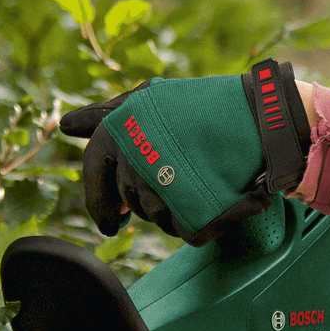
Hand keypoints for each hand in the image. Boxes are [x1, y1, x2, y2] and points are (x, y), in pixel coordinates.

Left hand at [58, 61, 310, 245]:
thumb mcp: (148, 98)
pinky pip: (186, 231)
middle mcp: (135, 158)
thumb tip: (66, 125)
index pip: (93, 171)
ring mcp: (163, 187)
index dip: (100, 200)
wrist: (263, 119)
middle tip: (175, 183)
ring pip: (157, 218)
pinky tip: (214, 201)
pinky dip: (201, 222)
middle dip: (148, 200)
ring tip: (198, 182)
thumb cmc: (205, 106)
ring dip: (174, 210)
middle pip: (130, 200)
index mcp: (119, 130)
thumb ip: (105, 115)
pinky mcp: (192, 212)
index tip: (112, 220)